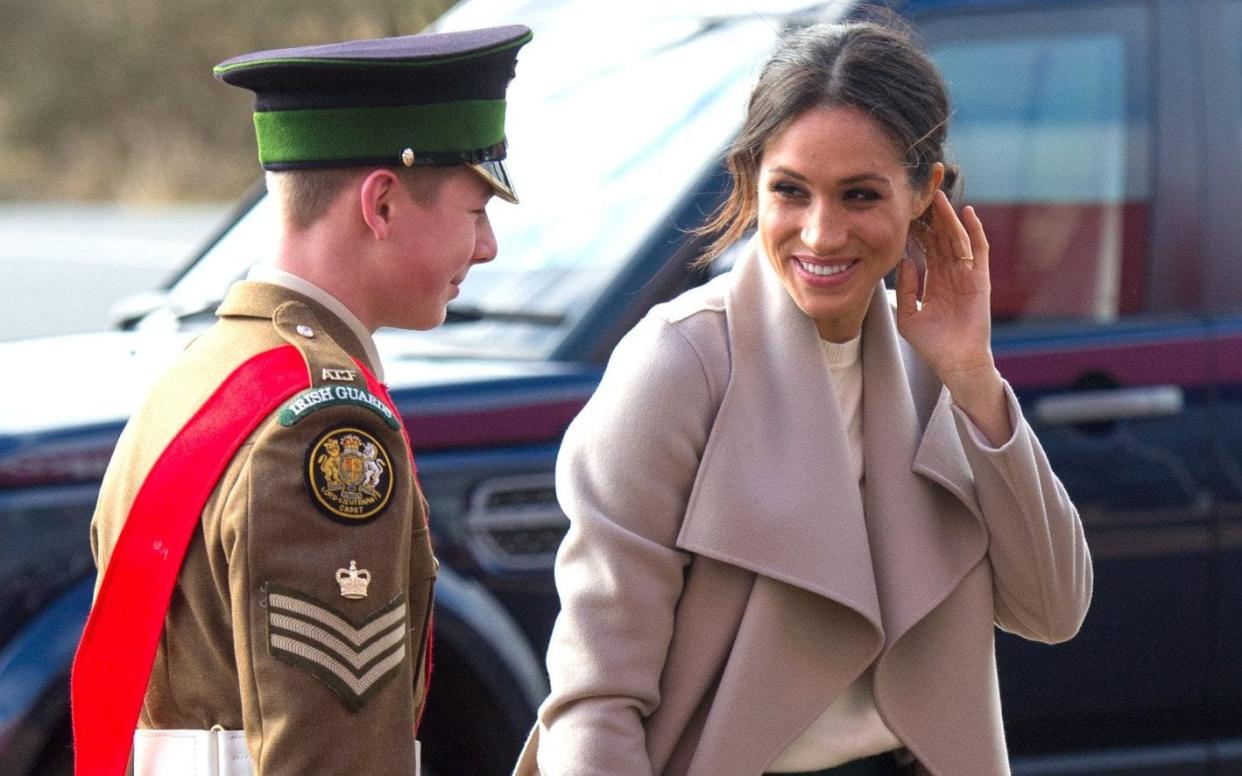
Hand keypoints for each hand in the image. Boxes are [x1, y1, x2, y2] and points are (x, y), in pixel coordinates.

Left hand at [897, 191, 1010, 443]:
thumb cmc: (932, 343)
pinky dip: (975, 231)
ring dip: (948, 217)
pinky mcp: (980, 280)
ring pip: (957, 239)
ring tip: (938, 196)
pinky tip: (966, 213)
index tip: (904, 208)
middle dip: (932, 215)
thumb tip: (904, 260)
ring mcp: (967, 275)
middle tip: (920, 192)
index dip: (916, 227)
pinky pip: (978, 251)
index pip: (925, 245)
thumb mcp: (909, 315)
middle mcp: (951, 273)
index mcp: (934, 279)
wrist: (955, 362)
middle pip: (941, 236)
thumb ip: (906, 288)